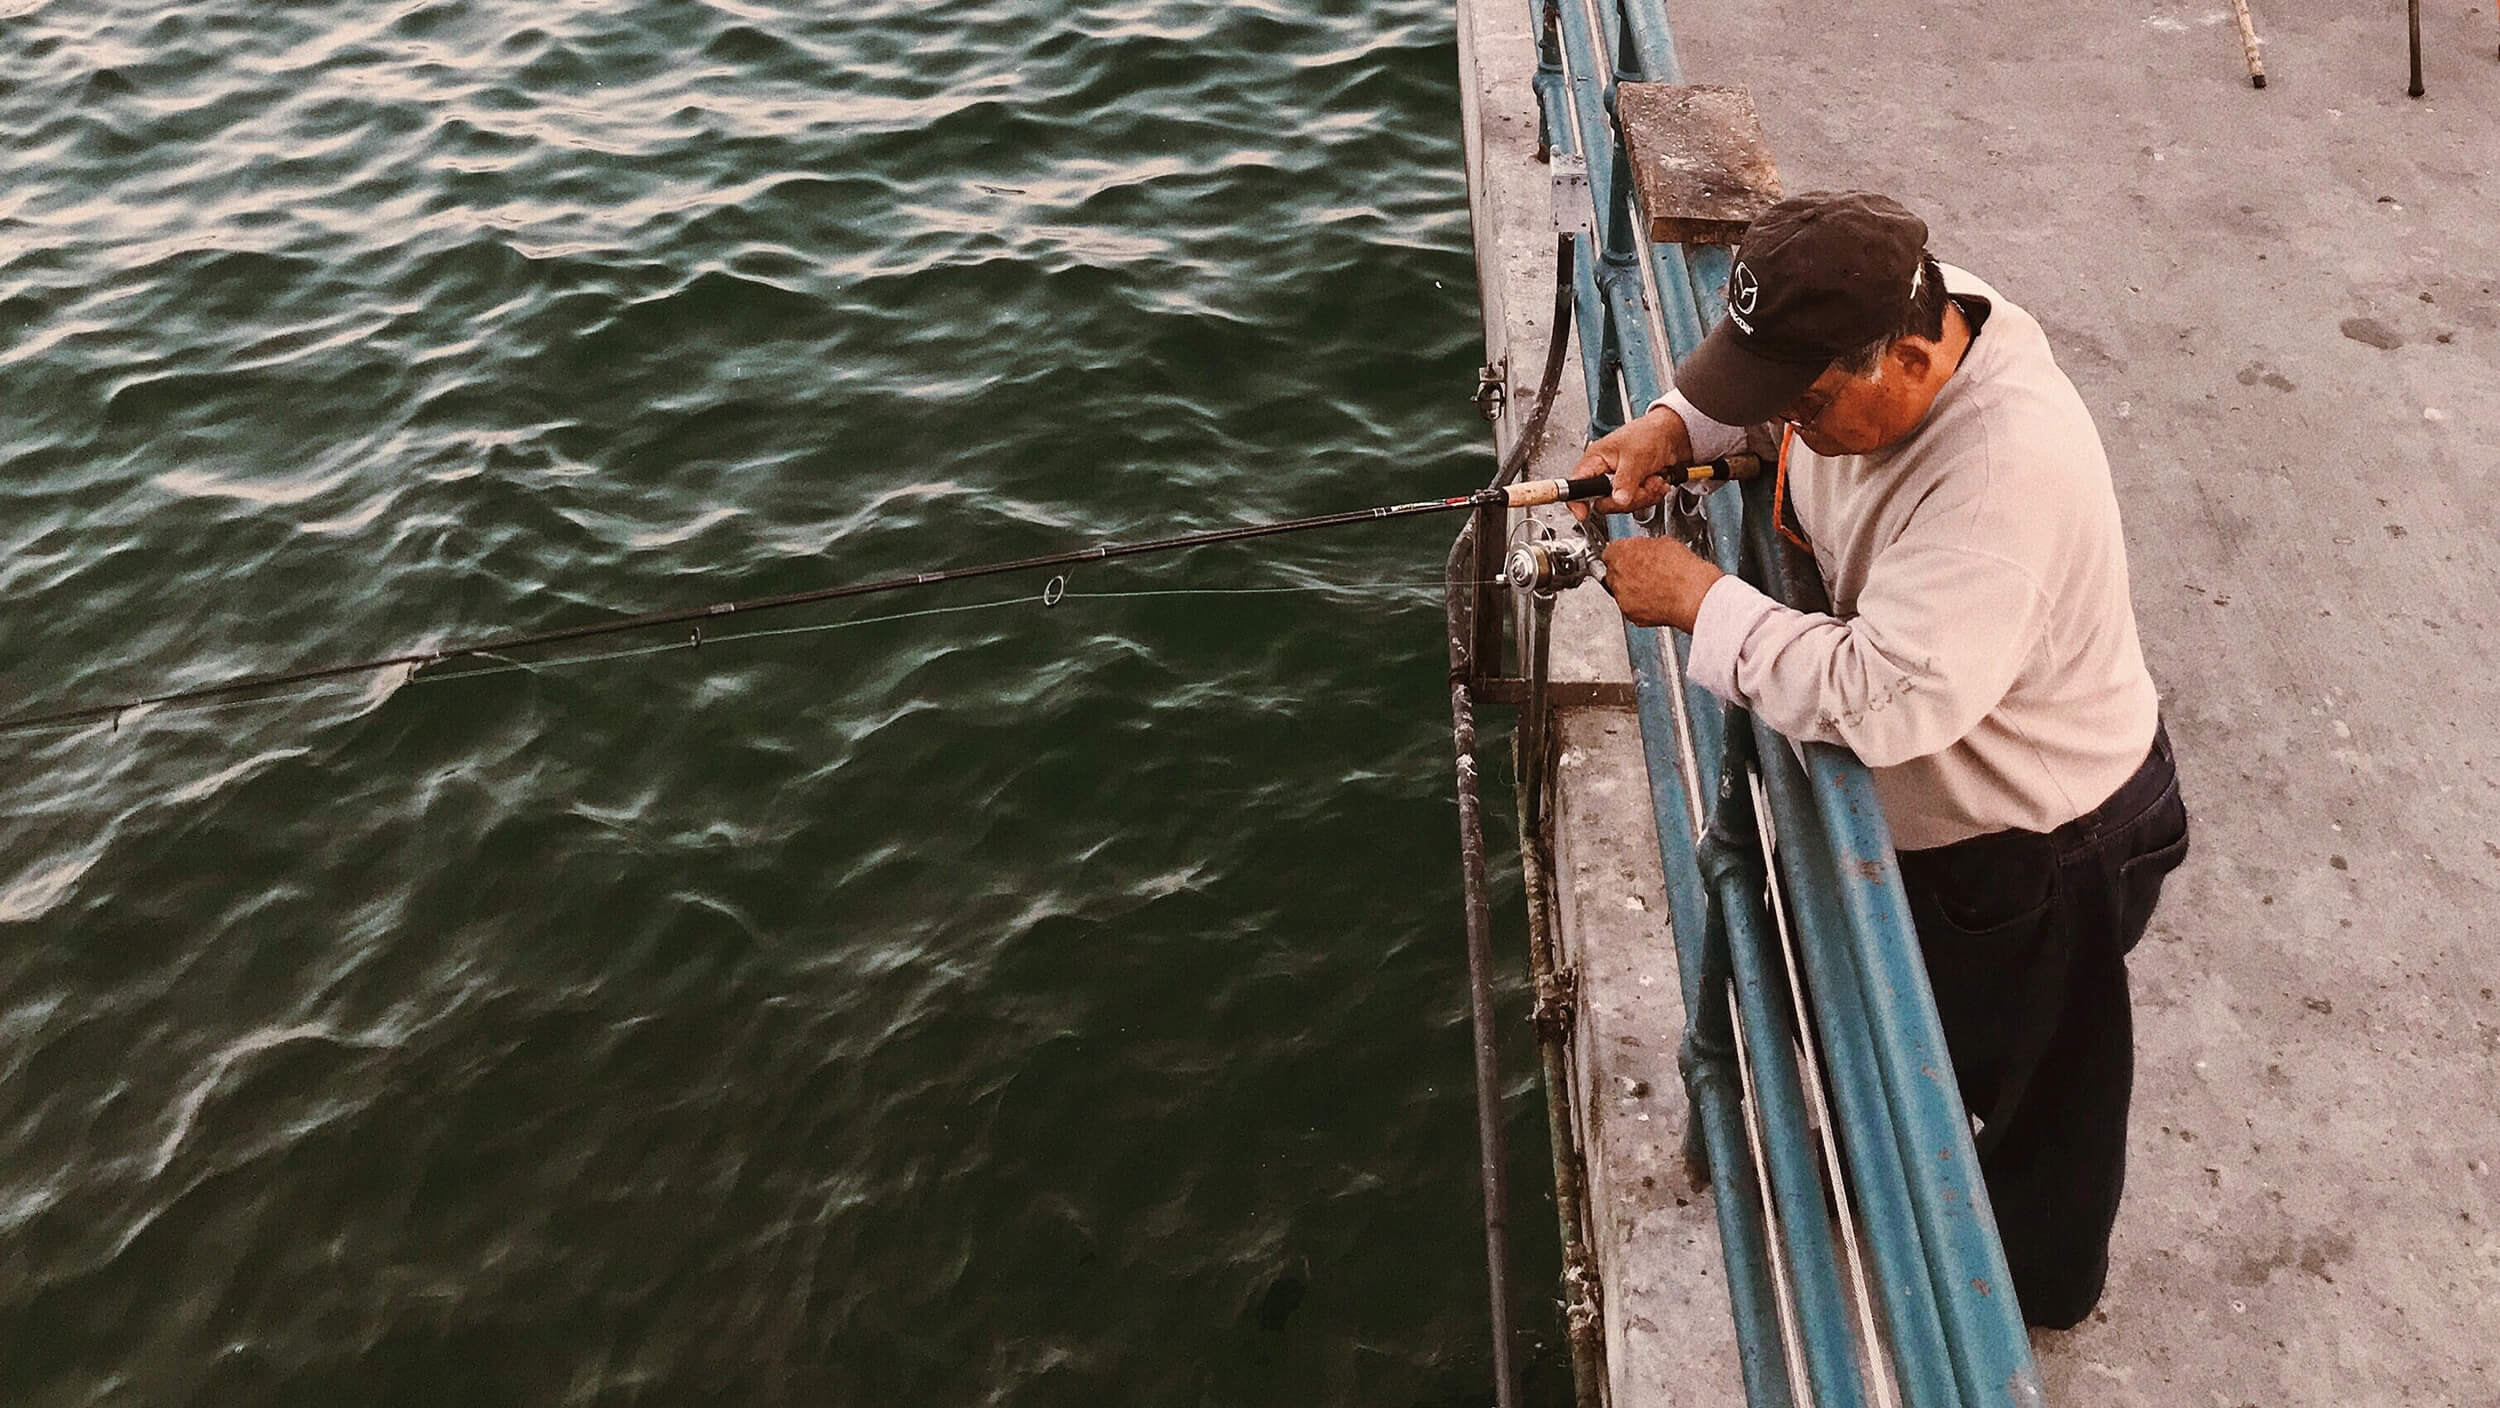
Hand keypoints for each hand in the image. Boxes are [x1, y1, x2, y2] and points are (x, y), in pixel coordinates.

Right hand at [1568, 406, 1696, 521]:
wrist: (1673, 435)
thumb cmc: (1650, 434)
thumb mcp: (1636, 457)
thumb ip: (1625, 481)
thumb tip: (1617, 500)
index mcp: (1596, 460)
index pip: (1576, 485)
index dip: (1577, 502)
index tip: (1583, 513)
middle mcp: (1604, 473)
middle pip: (1604, 502)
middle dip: (1628, 498)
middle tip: (1642, 485)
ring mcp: (1619, 482)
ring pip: (1623, 505)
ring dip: (1644, 496)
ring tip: (1653, 479)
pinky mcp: (1632, 488)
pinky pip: (1637, 503)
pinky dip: (1650, 496)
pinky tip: (1656, 482)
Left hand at [1601, 537, 1723, 631]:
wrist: (1694, 596)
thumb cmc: (1683, 570)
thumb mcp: (1665, 543)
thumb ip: (1646, 547)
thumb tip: (1646, 550)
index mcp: (1621, 553)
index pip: (1611, 551)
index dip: (1624, 554)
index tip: (1631, 556)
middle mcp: (1617, 576)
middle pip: (1614, 572)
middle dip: (1626, 572)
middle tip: (1645, 572)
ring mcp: (1622, 597)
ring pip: (1621, 592)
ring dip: (1633, 590)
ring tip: (1655, 587)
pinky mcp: (1631, 615)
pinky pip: (1631, 608)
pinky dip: (1641, 605)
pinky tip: (1658, 599)